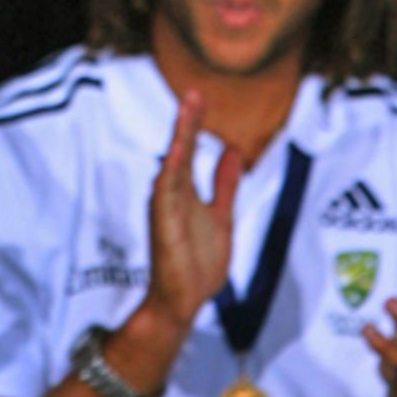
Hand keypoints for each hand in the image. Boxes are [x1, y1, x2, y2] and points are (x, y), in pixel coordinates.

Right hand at [142, 89, 241, 332]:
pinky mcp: (163, 225)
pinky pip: (166, 193)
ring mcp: (166, 207)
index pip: (189, 149)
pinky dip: (170, 171)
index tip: (199, 96)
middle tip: (194, 93)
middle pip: (179, 150)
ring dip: (179, 137)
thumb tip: (233, 151)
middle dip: (186, 121)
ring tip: (186, 111)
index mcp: (184, 190)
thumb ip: (225, 185)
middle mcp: (172, 193)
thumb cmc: (198, 262)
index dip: (193, 123)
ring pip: (172, 165)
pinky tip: (176, 152)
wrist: (185, 302)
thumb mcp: (221, 216)